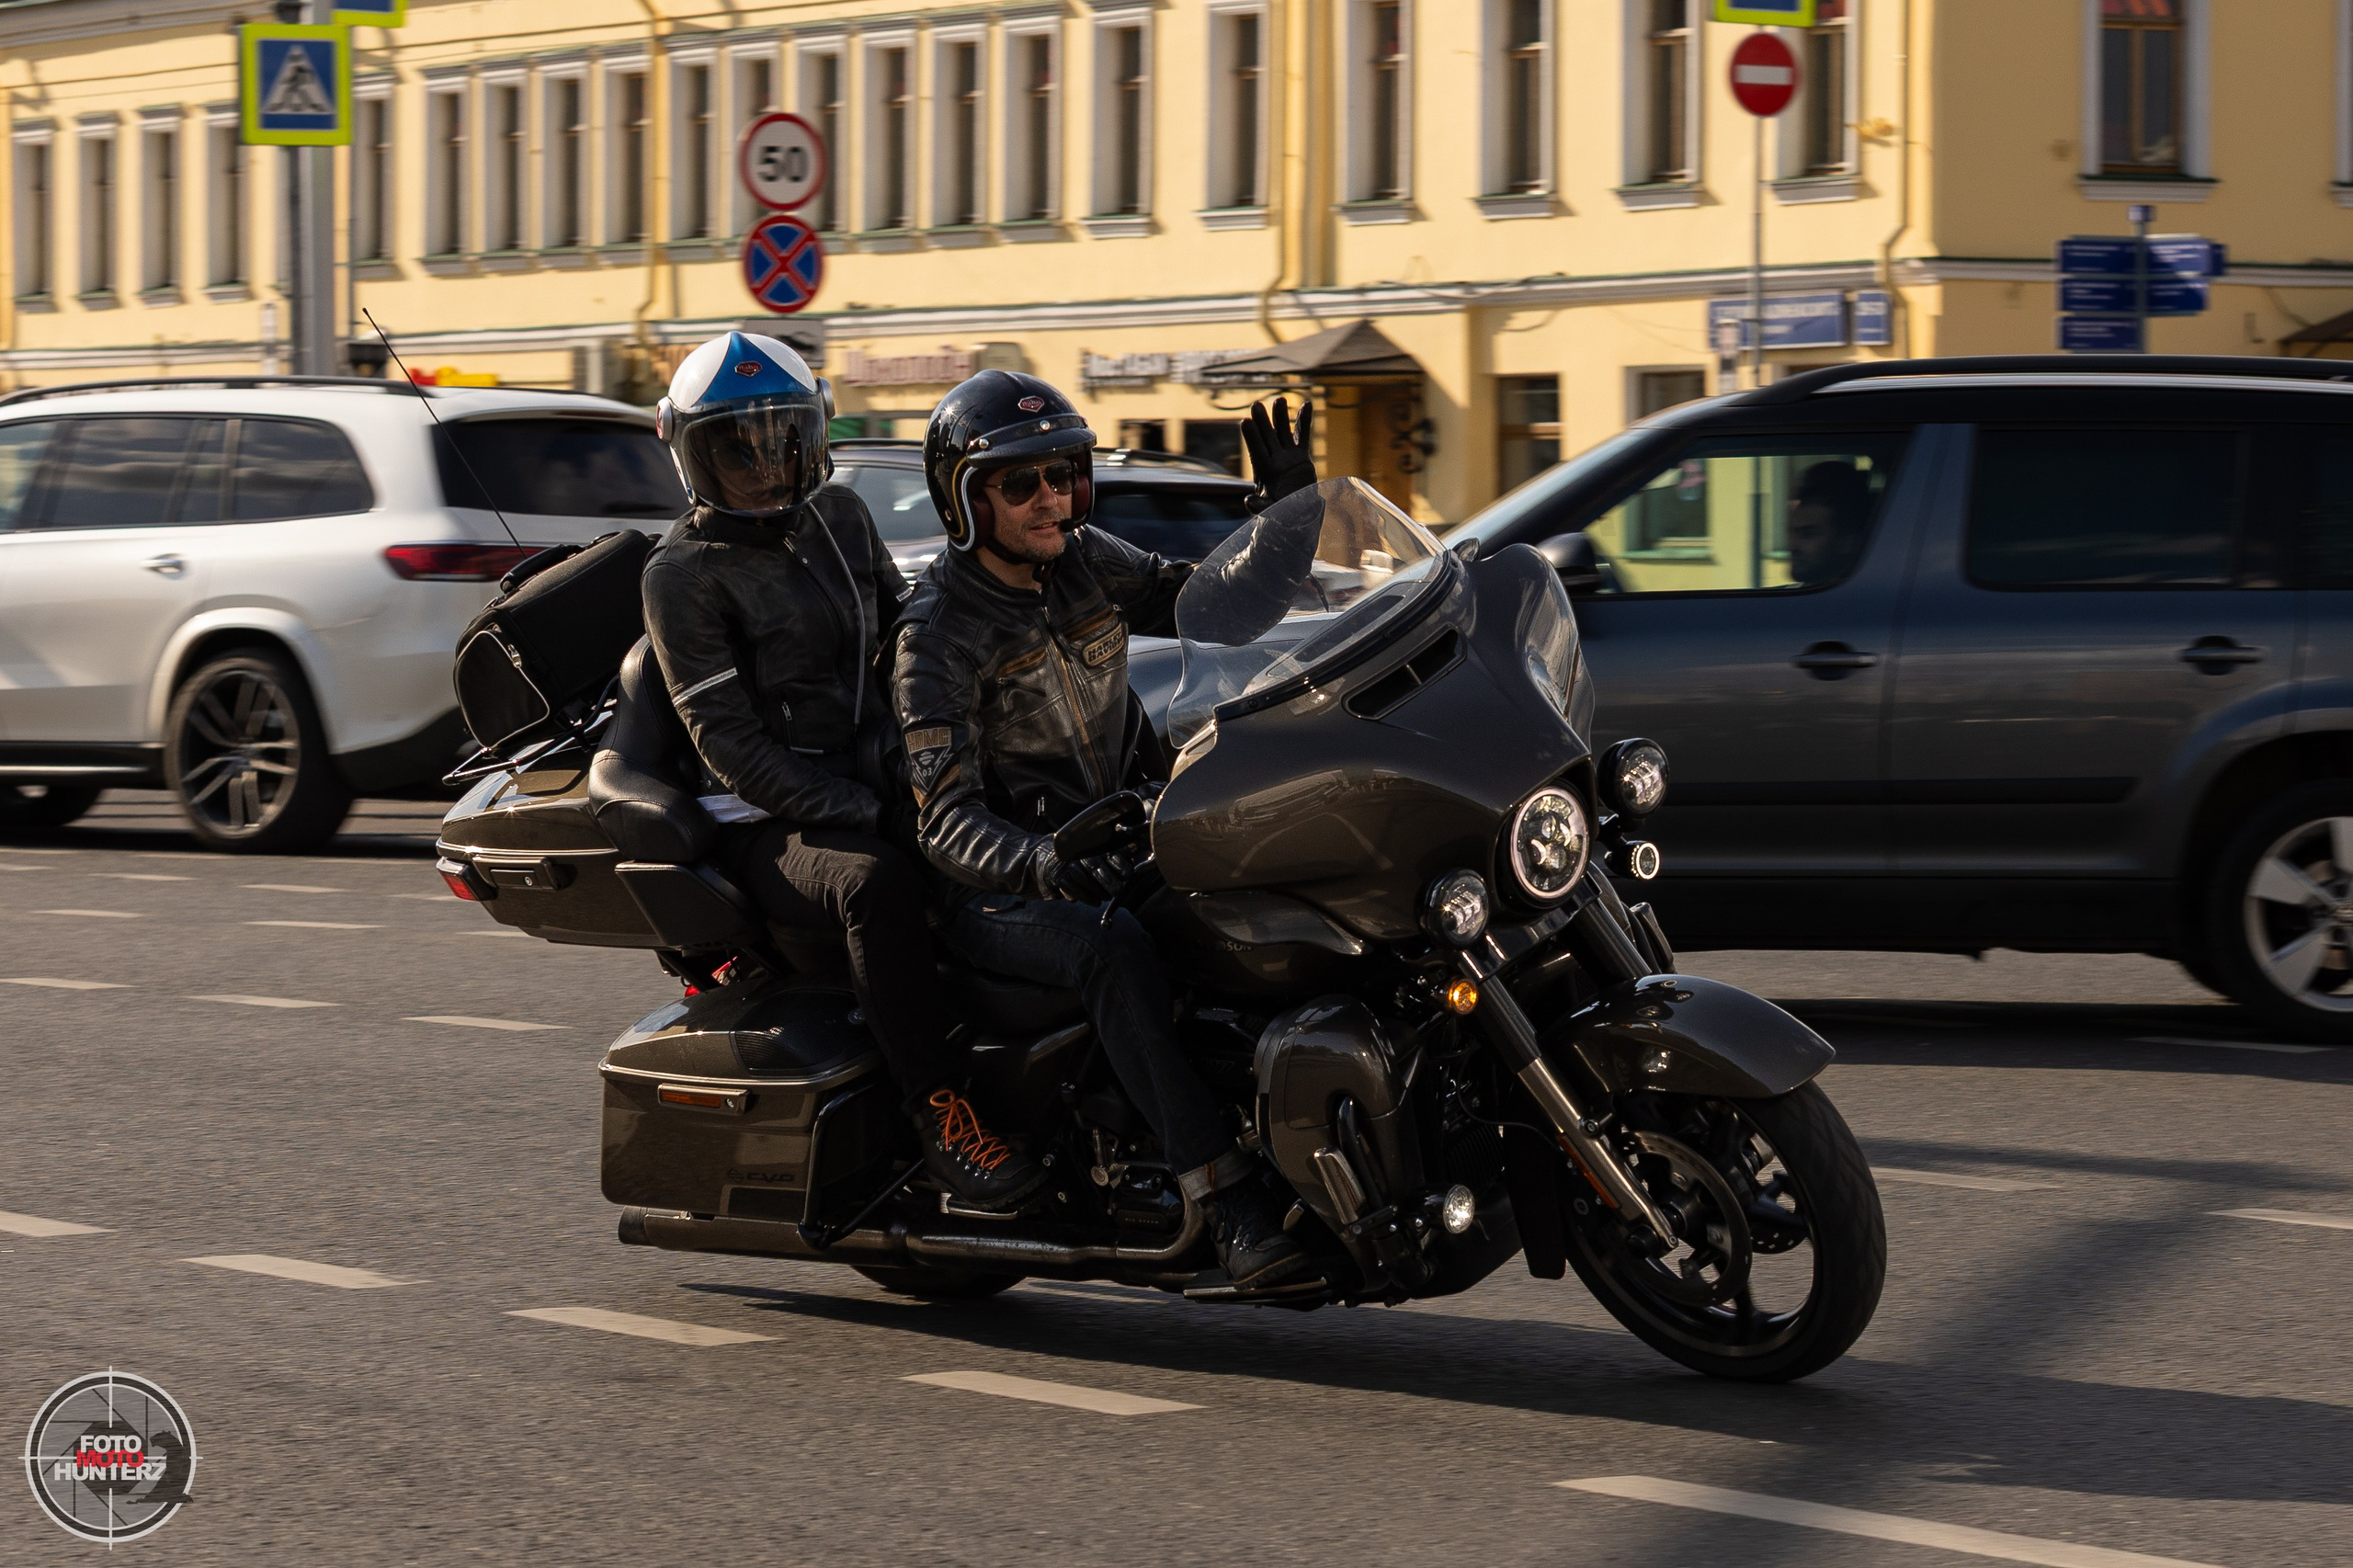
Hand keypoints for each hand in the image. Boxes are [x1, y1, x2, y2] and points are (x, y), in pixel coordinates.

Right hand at [1034, 846, 1131, 904]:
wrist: (1047, 861)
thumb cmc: (1080, 861)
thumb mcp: (1097, 855)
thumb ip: (1117, 855)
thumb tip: (1140, 851)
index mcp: (1090, 844)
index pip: (1105, 850)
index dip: (1119, 862)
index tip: (1128, 873)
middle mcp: (1077, 851)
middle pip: (1093, 864)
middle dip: (1107, 879)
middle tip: (1118, 890)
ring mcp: (1065, 863)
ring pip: (1082, 876)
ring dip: (1096, 890)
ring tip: (1107, 898)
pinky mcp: (1056, 875)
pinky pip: (1070, 887)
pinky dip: (1084, 896)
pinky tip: (1096, 902)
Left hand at [1243, 397, 1317, 513]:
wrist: (1299, 515)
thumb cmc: (1281, 514)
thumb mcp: (1270, 511)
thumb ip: (1260, 506)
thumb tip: (1248, 501)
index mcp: (1265, 472)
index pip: (1257, 451)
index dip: (1252, 437)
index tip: (1245, 422)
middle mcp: (1274, 461)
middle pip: (1267, 437)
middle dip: (1263, 422)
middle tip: (1256, 405)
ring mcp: (1287, 457)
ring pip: (1284, 432)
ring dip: (1281, 416)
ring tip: (1279, 399)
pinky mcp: (1301, 457)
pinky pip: (1303, 436)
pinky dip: (1304, 420)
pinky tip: (1307, 404)